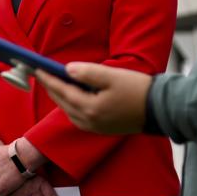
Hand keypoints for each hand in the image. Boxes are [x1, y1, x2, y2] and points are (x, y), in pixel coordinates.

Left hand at [35, 64, 151, 134]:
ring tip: (51, 82)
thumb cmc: (138, 90)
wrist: (160, 110)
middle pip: (62, 101)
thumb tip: (67, 69)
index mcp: (90, 108)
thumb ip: (88, 72)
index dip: (47, 78)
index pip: (61, 90)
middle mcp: (88, 121)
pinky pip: (77, 116)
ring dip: (59, 96)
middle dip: (50, 87)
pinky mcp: (100, 128)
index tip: (36, 67)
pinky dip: (70, 104)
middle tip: (39, 73)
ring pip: (68, 110)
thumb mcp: (113, 76)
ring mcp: (93, 127)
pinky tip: (69, 96)